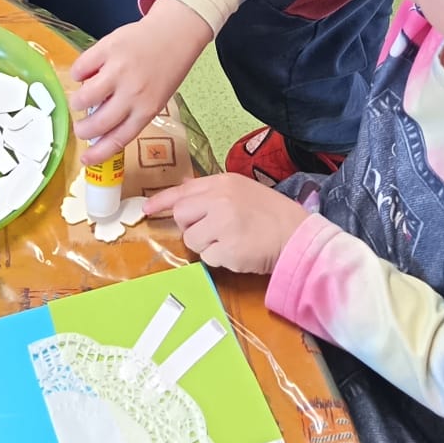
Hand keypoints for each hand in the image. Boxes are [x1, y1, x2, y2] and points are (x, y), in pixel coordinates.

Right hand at [70, 0, 211, 158]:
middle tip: (80, 128)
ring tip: (80, 101)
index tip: (86, 160)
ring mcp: (118, 70)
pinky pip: (81, 68)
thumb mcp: (156, 97)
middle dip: (83, 130)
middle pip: (98, 123)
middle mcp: (133, 92)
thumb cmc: (165, 68)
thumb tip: (101, 126)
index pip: (118, 138)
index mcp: (147, 108)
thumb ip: (133, 112)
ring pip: (84, 97)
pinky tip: (84, 75)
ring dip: (77, 103)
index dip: (99, 153)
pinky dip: (78, 74)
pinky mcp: (107, 49)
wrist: (174, 33)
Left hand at [146, 172, 307, 272]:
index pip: (183, 190)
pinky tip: (238, 252)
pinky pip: (207, 258)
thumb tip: (184, 190)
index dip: (161, 200)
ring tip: (231, 240)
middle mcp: (220, 200)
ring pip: (192, 240)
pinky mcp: (227, 249)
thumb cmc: (270, 214)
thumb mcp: (242, 190)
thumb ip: (213, 191)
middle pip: (181, 215)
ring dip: (207, 245)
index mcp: (223, 183)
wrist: (297, 236)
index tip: (146, 209)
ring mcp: (223, 224)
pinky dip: (220, 259)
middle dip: (192, 226)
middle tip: (214, 230)